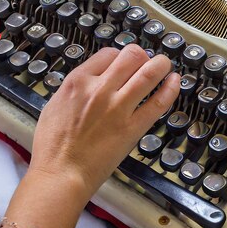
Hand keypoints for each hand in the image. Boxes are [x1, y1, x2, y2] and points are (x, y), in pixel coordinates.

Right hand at [29, 45, 180, 199]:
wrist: (61, 173)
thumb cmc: (52, 147)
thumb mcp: (54, 105)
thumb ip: (74, 91)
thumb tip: (88, 85)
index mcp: (77, 82)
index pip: (108, 54)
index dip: (119, 56)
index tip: (123, 62)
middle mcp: (100, 89)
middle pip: (131, 56)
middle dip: (141, 55)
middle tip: (146, 61)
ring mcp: (118, 108)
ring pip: (148, 73)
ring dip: (161, 65)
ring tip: (165, 64)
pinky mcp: (132, 128)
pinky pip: (158, 102)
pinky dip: (170, 89)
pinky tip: (174, 82)